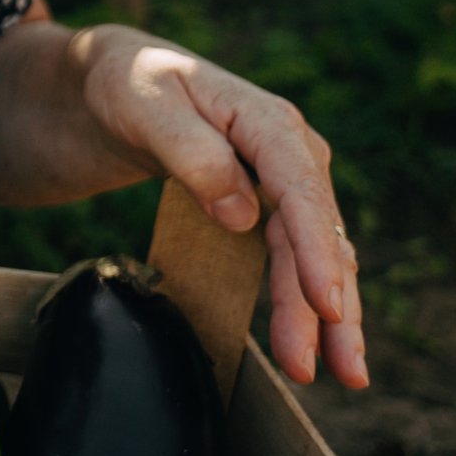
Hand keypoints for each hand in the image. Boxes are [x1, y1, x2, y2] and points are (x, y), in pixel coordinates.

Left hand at [76, 27, 366, 390]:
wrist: (116, 80)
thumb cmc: (131, 83)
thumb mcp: (146, 104)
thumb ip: (192, 152)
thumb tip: (242, 214)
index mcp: (268, 123)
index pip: (301, 192)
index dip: (316, 252)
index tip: (326, 306)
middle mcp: (291, 155)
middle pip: (319, 236)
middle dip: (330, 306)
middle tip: (339, 371)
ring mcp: (284, 184)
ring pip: (315, 257)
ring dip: (327, 318)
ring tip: (337, 376)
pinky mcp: (269, 209)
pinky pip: (294, 260)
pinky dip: (304, 302)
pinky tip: (312, 344)